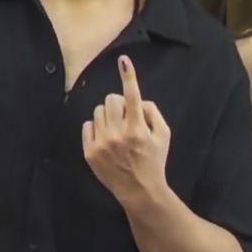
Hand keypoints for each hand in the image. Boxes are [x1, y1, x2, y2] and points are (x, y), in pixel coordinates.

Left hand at [83, 56, 170, 205]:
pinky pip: (87, 125)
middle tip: (125, 116)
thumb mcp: (164, 136)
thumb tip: (137, 100)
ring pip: (98, 111)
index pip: (132, 96)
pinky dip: (97, 128)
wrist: (139, 191)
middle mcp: (118, 135)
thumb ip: (152, 113)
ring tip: (116, 130)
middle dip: (119, 104)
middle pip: (111, 100)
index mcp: (137, 129)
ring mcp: (102, 144)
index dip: (128, 76)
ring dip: (108, 115)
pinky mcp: (90, 152)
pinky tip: (106, 139)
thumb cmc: (154, 161)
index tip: (123, 60)